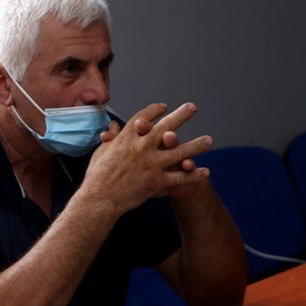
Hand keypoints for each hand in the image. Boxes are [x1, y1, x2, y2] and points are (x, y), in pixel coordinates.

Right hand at [82, 102, 211, 212]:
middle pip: (166, 127)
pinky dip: (193, 175)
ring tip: (208, 140)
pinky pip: (179, 178)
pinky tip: (205, 172)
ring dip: (196, 146)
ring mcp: (151, 164)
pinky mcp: (156, 181)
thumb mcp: (100, 151)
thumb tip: (112, 125)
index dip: (154, 110)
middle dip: (181, 115)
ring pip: (179, 152)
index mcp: (126, 138)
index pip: (143, 117)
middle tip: (192, 107)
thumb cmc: (97, 176)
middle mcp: (142, 147)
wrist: (99, 198)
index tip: (163, 107)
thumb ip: (111, 137)